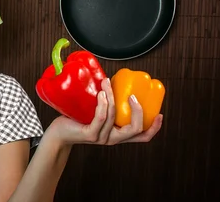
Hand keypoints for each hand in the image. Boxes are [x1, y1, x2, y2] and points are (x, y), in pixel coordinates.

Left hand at [48, 77, 162, 145]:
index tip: (160, 113)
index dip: (154, 127)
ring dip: (112, 96)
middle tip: (134, 95)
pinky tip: (102, 94)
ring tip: (107, 82)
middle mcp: (112, 139)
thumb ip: (108, 104)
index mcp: (118, 135)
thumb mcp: (98, 113)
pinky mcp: (90, 134)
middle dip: (138, 111)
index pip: (142, 137)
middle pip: (135, 129)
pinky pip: (100, 118)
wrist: (59, 133)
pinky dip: (103, 104)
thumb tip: (112, 80)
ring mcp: (101, 137)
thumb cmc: (78, 120)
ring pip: (114, 116)